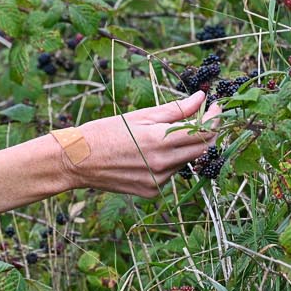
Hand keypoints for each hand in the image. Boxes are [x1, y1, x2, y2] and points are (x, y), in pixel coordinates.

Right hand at [54, 88, 221, 195]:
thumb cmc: (103, 133)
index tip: (215, 107)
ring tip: (163, 137)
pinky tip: (148, 156)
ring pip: (187, 162)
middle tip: (199, 119)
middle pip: (204, 149)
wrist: (75, 162)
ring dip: (185, 147)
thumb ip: (175, 109)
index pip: (205, 131)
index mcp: (160, 141)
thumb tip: (201, 98)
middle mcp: (163, 164)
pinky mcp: (152, 192)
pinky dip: (169, 163)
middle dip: (206, 132)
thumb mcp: (139, 116)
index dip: (215, 118)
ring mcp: (158, 181)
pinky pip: (171, 175)